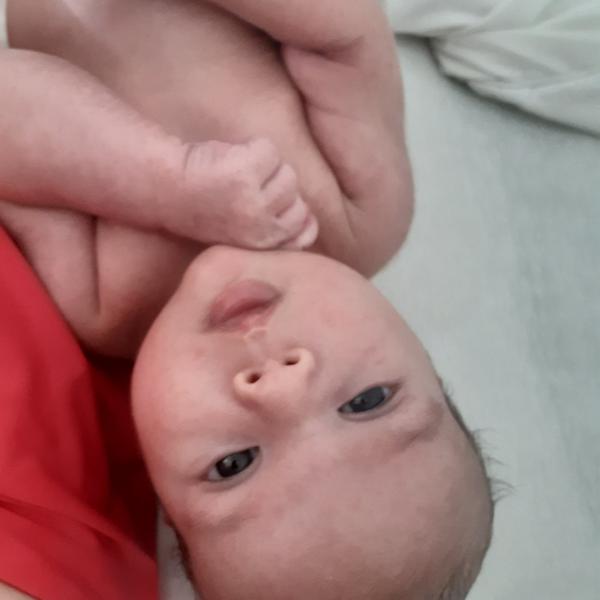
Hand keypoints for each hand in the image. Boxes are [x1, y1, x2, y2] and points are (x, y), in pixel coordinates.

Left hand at [170, 137, 318, 249]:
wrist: (168, 190)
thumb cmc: (209, 208)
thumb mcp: (248, 231)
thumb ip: (280, 231)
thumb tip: (312, 223)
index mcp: (263, 245)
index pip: (306, 231)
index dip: (291, 212)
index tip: (263, 205)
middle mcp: (262, 229)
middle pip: (297, 195)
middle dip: (273, 185)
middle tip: (240, 189)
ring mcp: (255, 202)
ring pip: (286, 173)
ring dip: (261, 166)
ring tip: (232, 175)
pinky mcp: (246, 174)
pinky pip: (268, 151)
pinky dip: (250, 148)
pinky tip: (226, 161)